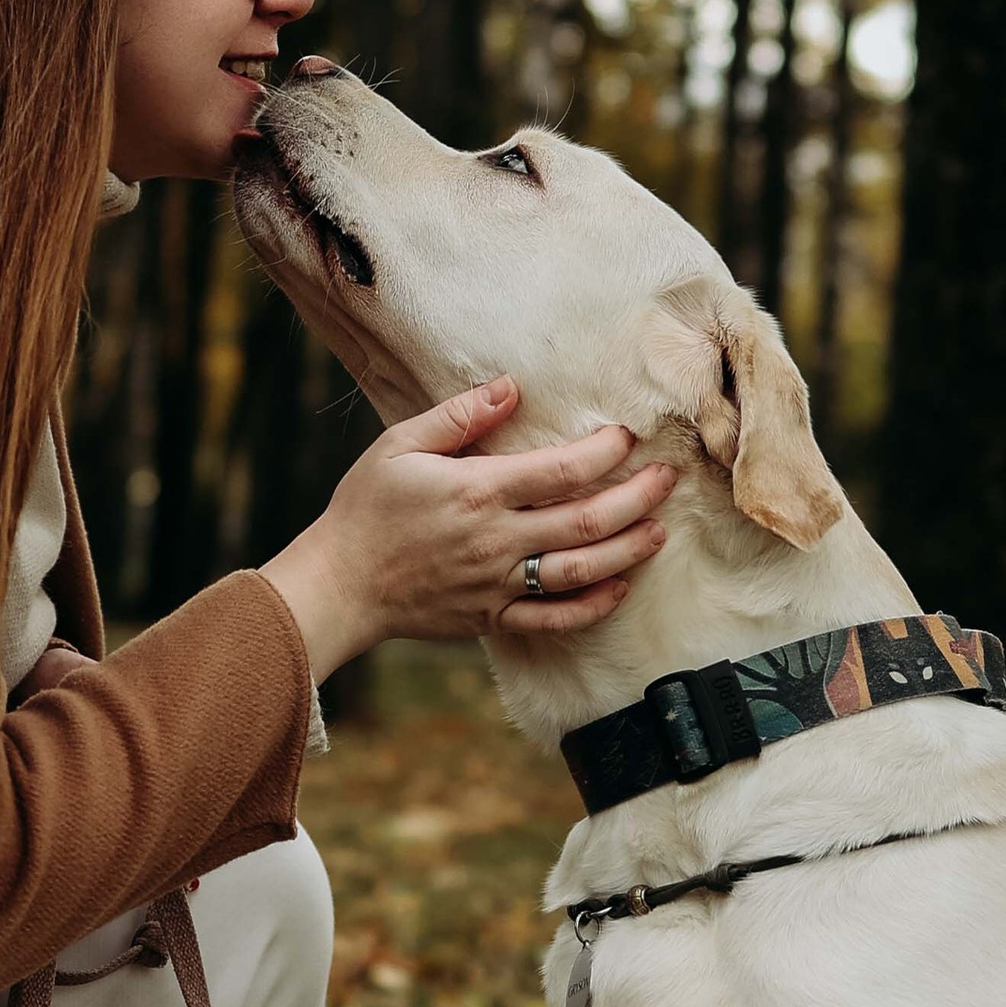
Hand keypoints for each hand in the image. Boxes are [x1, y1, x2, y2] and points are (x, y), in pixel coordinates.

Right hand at [258, 379, 675, 681]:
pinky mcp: (492, 617)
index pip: (561, 470)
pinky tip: (619, 586)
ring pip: (580, 570)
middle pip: (586, 520)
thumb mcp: (400, 445)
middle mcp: (496, 540)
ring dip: (627, 550)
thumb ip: (458, 416)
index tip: (627, 435)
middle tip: (666, 479)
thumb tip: (510, 387)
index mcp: (477, 492)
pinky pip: (554, 618)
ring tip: (658, 530)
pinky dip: (593, 605)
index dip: (604, 451)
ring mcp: (497, 584)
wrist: (339, 584)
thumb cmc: (365, 508)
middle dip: (636, 498)